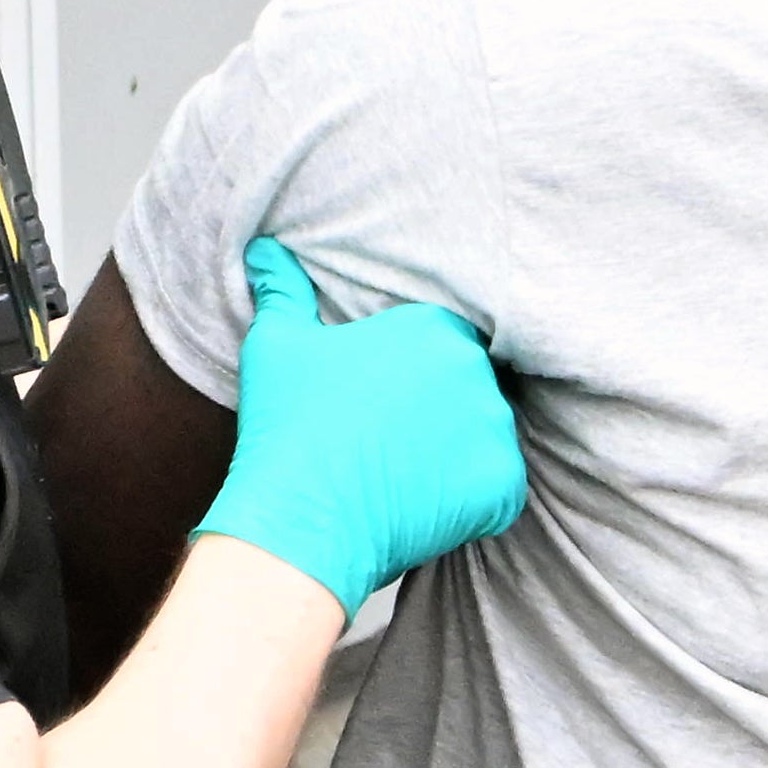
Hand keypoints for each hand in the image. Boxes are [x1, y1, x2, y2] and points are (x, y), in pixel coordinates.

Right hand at [193, 238, 526, 614]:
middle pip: (469, 386)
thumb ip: (282, 290)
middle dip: (440, 408)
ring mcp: (493, 429)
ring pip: (485, 435)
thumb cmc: (288, 425)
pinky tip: (424, 503)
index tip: (382, 398)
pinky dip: (472, 498)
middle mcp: (474, 370)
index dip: (413, 372)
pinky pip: (500, 488)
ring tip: (404, 473)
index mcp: (432, 328)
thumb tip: (264, 250)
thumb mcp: (277, 344)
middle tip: (390, 439)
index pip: (442, 341)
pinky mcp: (503, 485)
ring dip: (458, 451)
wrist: (301, 516)